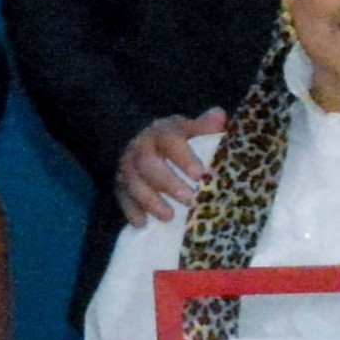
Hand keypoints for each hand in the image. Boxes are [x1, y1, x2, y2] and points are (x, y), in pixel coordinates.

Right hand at [116, 113, 222, 227]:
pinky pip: (122, 198)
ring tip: (170, 217)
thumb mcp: (186, 128)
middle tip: (191, 200)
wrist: (136, 141)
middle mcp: (141, 149)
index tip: (201, 175)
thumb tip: (220, 116)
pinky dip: (131, 211)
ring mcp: (127, 168)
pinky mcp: (119, 185)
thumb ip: (204, 125)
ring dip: (151, 201)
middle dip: (169, 183)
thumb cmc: (171, 139)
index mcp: (161, 133)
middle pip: (149, 165)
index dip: (184, 158)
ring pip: (134, 183)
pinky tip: (142, 223)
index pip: (170, 141)